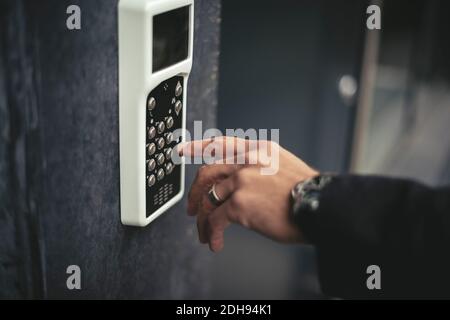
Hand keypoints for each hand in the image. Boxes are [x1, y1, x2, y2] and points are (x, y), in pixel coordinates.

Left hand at [179, 136, 317, 251]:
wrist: (320, 206)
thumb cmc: (308, 193)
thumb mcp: (284, 166)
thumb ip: (260, 167)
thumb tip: (241, 182)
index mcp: (258, 149)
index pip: (220, 143)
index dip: (198, 147)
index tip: (182, 150)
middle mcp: (247, 161)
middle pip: (208, 172)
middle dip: (195, 192)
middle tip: (192, 207)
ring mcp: (241, 181)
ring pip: (209, 199)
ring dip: (203, 219)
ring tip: (205, 232)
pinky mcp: (239, 203)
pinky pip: (215, 219)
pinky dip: (212, 232)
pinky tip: (216, 242)